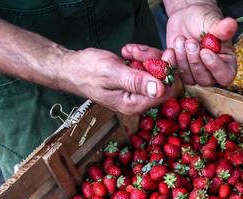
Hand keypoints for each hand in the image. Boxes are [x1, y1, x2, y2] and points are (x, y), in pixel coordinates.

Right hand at [59, 47, 179, 114]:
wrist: (72, 68)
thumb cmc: (86, 70)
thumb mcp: (111, 73)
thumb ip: (135, 82)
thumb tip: (159, 90)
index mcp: (134, 105)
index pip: (165, 92)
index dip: (170, 72)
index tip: (167, 53)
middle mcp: (140, 101)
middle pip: (165, 81)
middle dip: (157, 61)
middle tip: (138, 50)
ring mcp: (139, 91)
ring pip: (158, 72)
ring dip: (147, 56)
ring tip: (128, 50)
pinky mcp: (137, 81)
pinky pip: (149, 67)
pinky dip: (141, 56)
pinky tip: (128, 52)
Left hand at [165, 1, 236, 86]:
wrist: (185, 18)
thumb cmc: (203, 20)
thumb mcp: (211, 22)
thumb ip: (221, 28)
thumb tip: (231, 24)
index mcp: (227, 62)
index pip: (225, 76)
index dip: (215, 67)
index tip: (205, 51)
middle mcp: (213, 72)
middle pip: (205, 80)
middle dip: (195, 60)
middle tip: (190, 41)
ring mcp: (197, 74)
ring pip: (190, 79)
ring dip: (182, 59)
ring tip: (181, 39)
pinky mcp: (183, 73)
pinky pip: (176, 76)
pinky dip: (172, 62)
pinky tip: (171, 49)